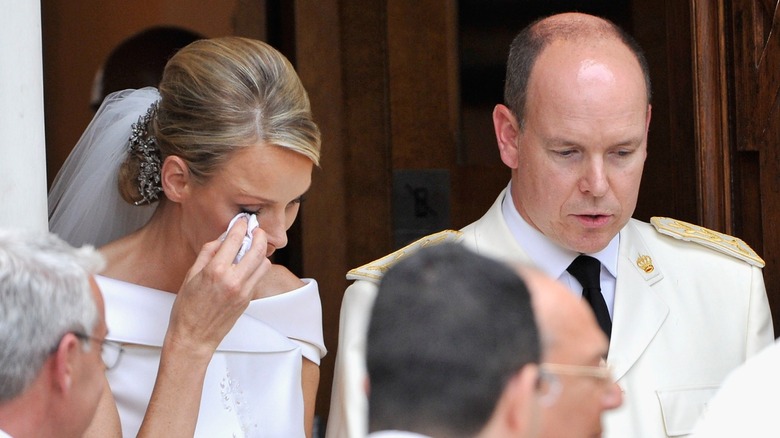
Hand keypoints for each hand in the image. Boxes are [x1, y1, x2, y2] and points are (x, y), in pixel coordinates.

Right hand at [165, 217, 270, 359]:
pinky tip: (248, 264)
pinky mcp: (248, 299)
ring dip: (260, 251)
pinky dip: (257, 266)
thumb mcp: (191, 275)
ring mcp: (244, 291)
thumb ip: (208, 253)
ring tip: (252, 247)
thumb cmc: (187, 308)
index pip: (235, 240)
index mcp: (215, 270)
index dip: (240, 226)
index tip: (242, 220)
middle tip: (255, 229)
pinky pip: (259, 276)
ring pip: (264, 262)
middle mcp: (233, 279)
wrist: (194, 337)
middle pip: (258, 249)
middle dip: (259, 234)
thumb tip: (222, 238)